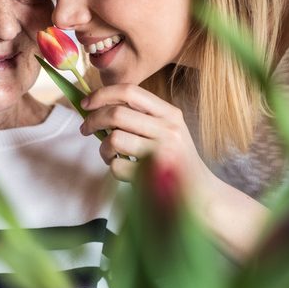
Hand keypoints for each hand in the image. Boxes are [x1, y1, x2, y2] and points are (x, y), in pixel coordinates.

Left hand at [80, 84, 270, 260]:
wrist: (202, 197)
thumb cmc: (177, 163)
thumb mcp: (168, 131)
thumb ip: (141, 117)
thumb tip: (96, 106)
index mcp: (170, 114)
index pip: (130, 91)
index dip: (102, 94)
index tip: (86, 103)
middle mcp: (169, 129)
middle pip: (116, 114)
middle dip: (93, 121)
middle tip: (86, 129)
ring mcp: (162, 153)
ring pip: (114, 139)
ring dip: (103, 149)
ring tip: (110, 155)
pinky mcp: (153, 177)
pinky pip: (116, 166)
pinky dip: (113, 169)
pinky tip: (124, 171)